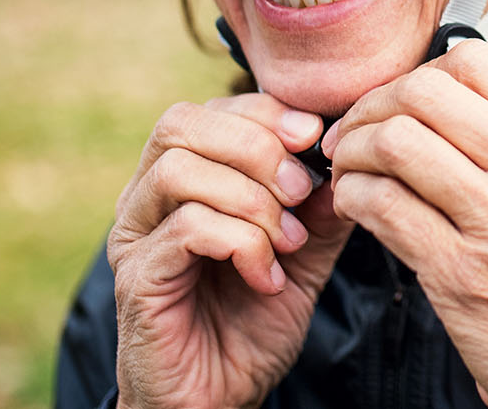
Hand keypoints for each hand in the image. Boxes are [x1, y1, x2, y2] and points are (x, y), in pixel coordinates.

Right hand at [106, 94, 354, 408]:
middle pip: (182, 123)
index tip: (316, 139)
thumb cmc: (253, 322)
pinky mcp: (137, 279)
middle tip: (301, 193)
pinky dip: (242, 243)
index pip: (212, 109)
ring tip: (287, 241)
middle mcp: (146, 199)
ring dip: (251, 199)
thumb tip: (352, 153)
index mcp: (183, 179)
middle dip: (257, 148)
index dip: (266, 113)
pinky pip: (186, 228)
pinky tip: (268, 277)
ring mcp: (135, 237)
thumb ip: (321, 204)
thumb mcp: (304, 253)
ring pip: (180, 170)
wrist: (220, 399)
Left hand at [322, 39, 487, 408]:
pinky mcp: (462, 272)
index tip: (397, 104)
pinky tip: (356, 207)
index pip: (473, 60)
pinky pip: (381, 205)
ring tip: (350, 172)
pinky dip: (352, 197)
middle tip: (354, 135)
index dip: (417, 74)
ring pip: (395, 142)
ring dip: (353, 152)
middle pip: (425, 92)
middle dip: (372, 108)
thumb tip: (440, 92)